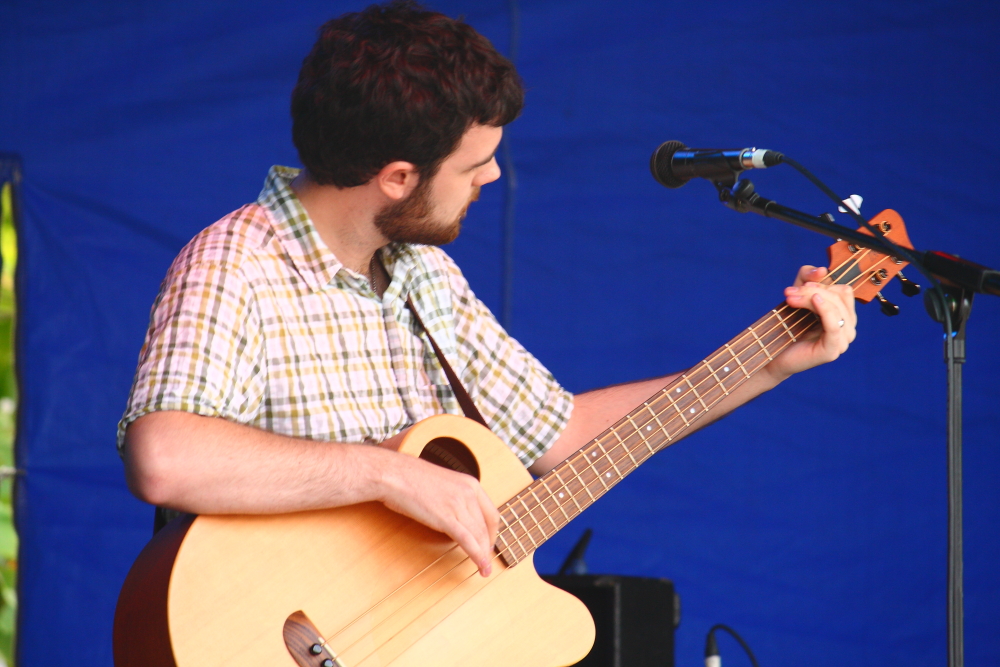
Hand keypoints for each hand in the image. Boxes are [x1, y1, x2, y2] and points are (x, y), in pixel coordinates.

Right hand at [376, 447, 499, 576]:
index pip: (491, 513)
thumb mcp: (442, 484)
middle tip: (486, 560)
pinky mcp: (446, 517)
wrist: (393, 474)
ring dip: (484, 555)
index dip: (493, 532)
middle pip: (487, 527)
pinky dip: (477, 556)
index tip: (489, 543)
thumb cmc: (409, 478)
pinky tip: (480, 566)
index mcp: (470, 483)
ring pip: (479, 535)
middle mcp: (469, 492)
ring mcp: (458, 504)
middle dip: (488, 546)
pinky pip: (467, 541)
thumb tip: (456, 515)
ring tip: (485, 570)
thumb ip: (454, 497)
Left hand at [767, 265, 856, 380]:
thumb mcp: (797, 295)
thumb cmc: (787, 326)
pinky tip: (814, 300)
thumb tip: (822, 270)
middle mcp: (848, 328)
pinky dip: (825, 310)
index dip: (822, 284)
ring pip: (835, 307)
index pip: (843, 291)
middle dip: (811, 291)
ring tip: (790, 298)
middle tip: (788, 292)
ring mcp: (842, 341)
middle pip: (838, 297)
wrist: (773, 354)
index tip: (800, 285)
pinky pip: (835, 325)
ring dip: (810, 298)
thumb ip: (807, 278)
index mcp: (844, 315)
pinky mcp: (832, 350)